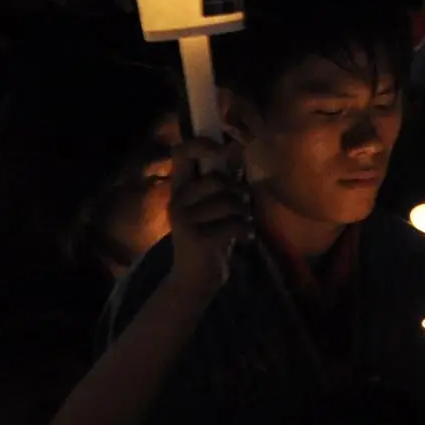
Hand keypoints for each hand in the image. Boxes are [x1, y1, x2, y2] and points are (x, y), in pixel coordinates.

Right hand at [161, 141, 252, 294]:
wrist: (195, 280)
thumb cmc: (208, 238)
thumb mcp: (210, 207)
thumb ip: (219, 182)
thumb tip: (238, 150)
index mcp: (179, 189)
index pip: (181, 153)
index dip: (201, 144)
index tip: (223, 150)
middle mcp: (177, 201)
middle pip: (216, 180)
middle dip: (239, 191)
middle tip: (244, 204)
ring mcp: (185, 221)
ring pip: (229, 202)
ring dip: (245, 213)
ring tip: (244, 223)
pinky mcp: (197, 239)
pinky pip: (234, 223)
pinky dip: (247, 230)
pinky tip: (245, 238)